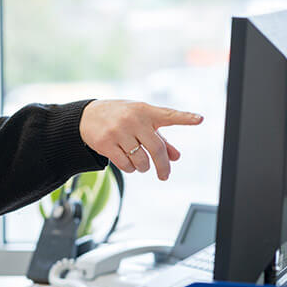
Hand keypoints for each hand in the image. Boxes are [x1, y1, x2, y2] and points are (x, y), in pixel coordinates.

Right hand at [79, 100, 202, 179]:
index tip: (200, 119)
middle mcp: (133, 120)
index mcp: (145, 111)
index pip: (168, 115)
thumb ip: (160, 138)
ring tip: (140, 164)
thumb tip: (176, 157)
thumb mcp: (140, 122)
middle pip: (156, 149)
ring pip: (140, 160)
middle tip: (165, 176)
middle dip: (163, 166)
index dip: (185, 117)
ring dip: (143, 167)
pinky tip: (128, 163)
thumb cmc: (121, 117)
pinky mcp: (105, 143)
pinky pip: (125, 165)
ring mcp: (118, 131)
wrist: (87, 115)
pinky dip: (130, 169)